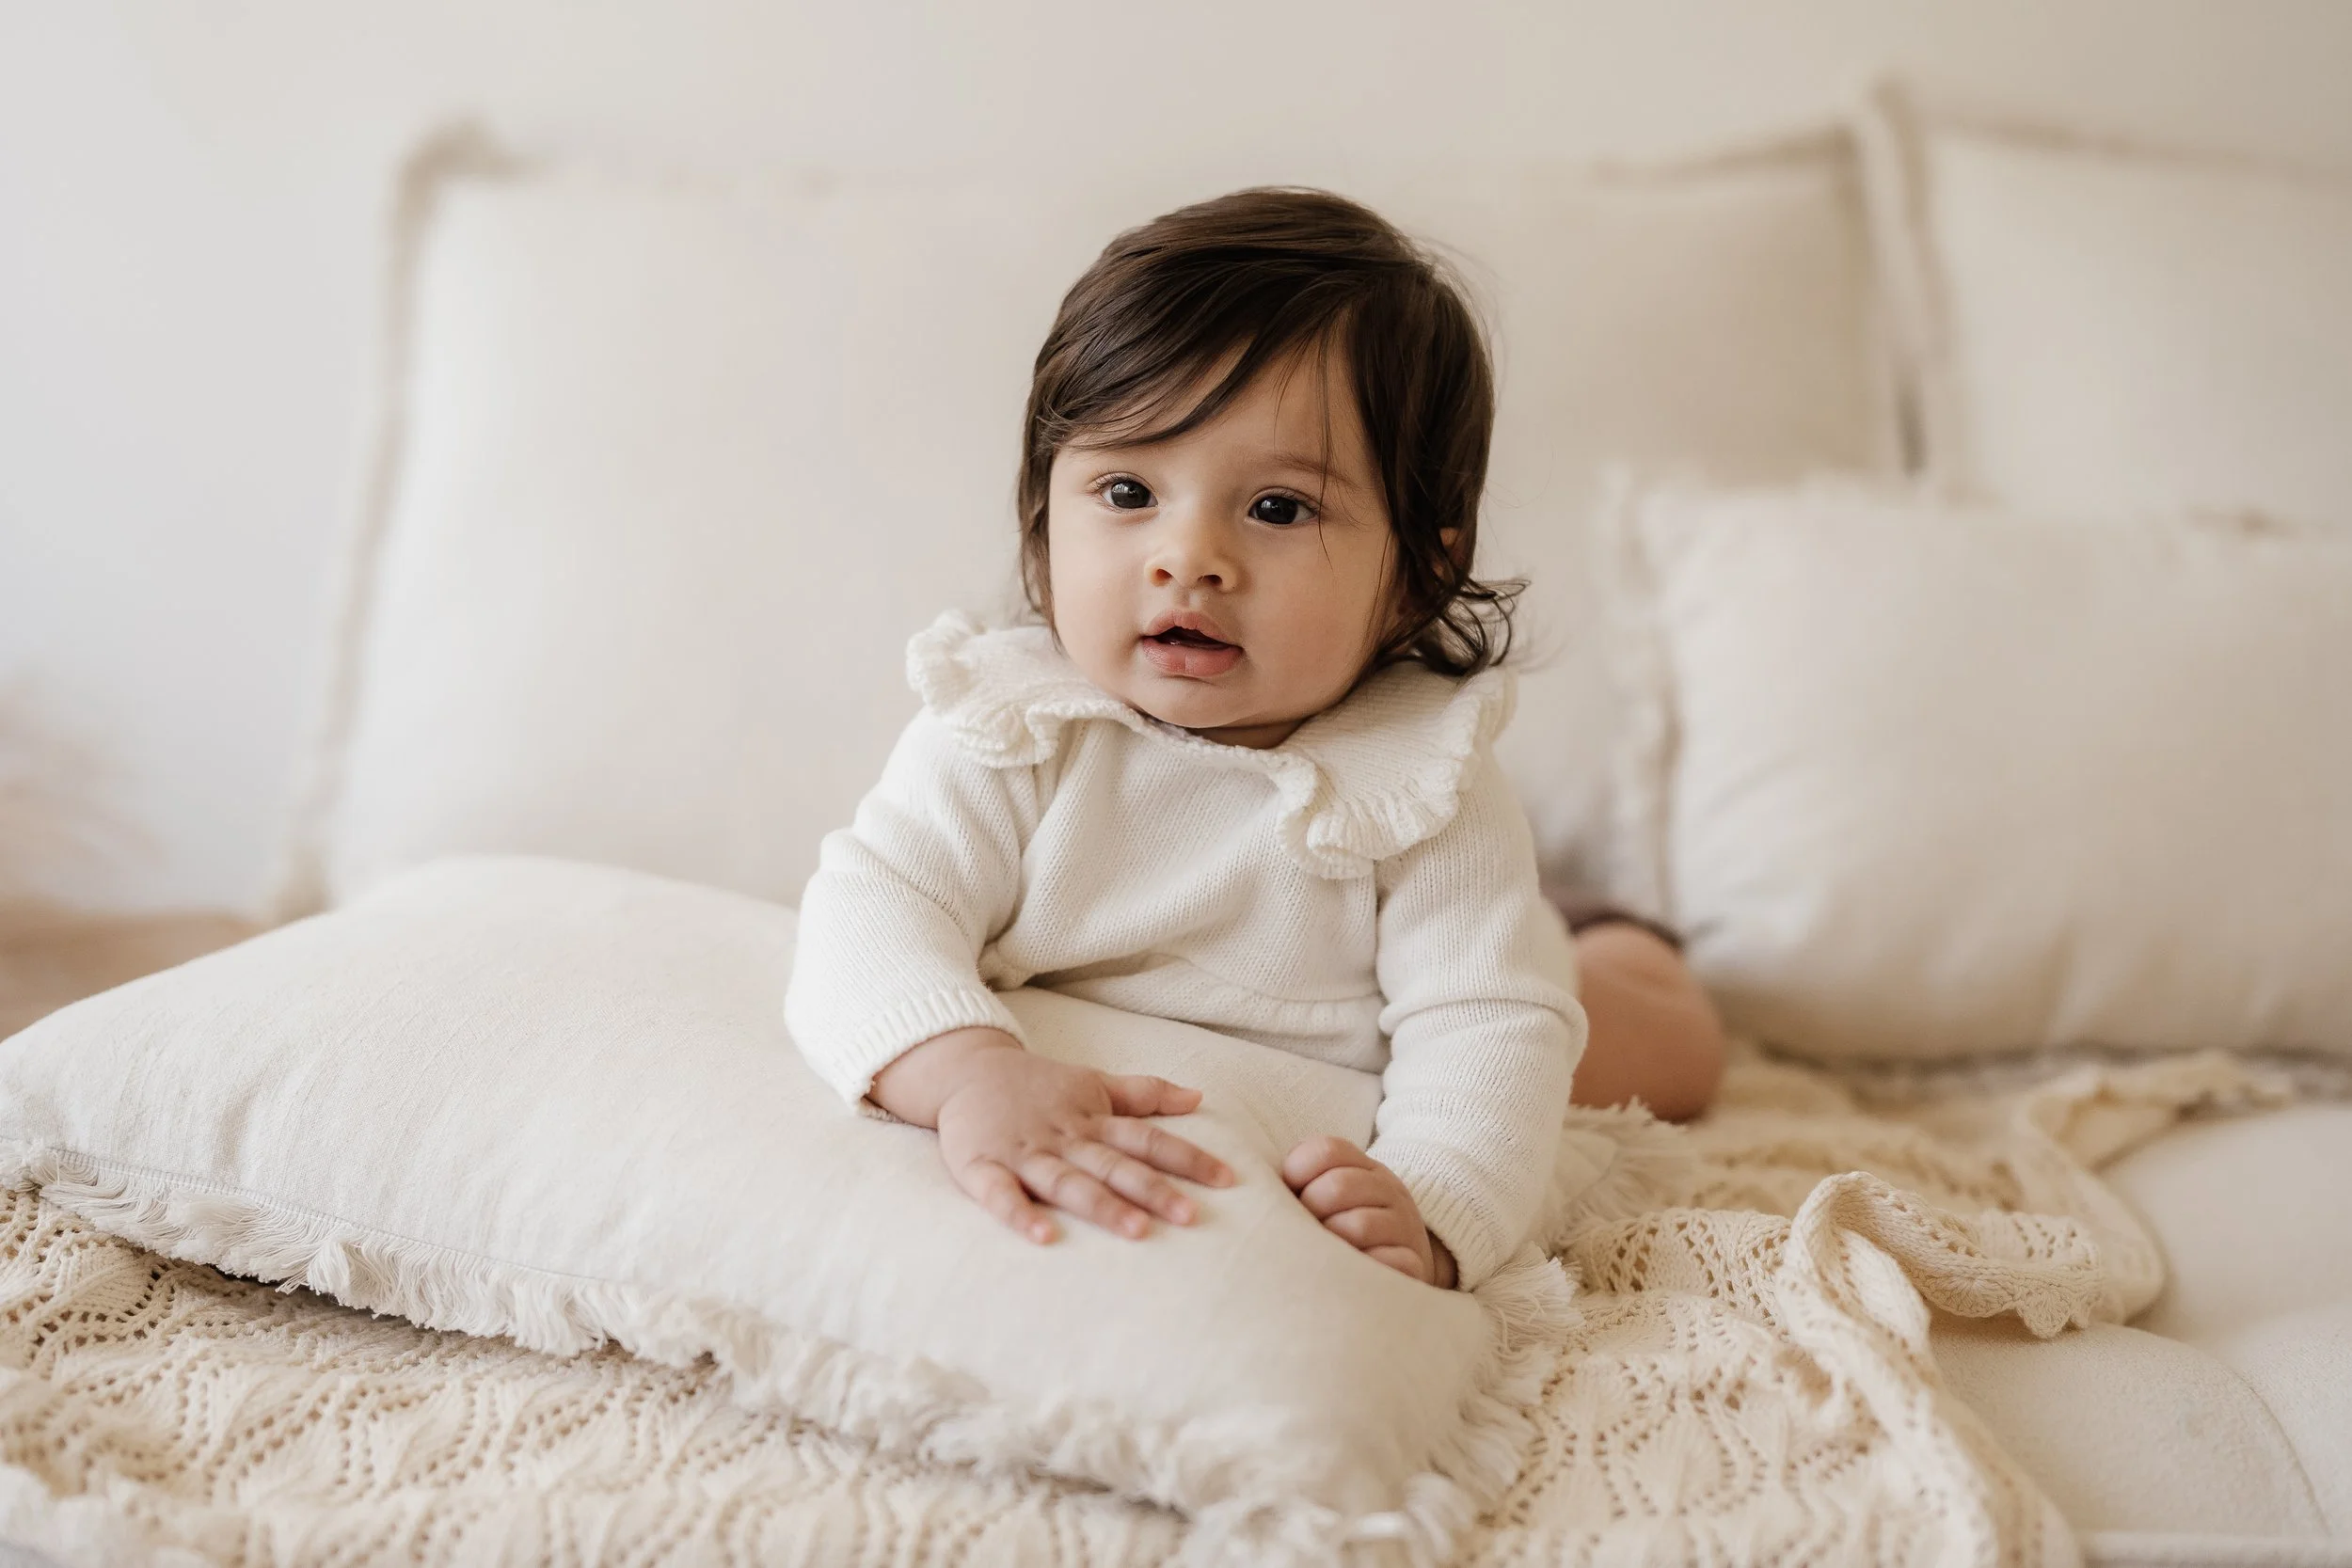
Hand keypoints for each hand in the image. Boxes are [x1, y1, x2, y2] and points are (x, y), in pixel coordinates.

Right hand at [870, 1027, 1234, 1244]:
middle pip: (1113, 1165)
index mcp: (1092, 1120)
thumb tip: (1199, 1096)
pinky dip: (1019, 1214)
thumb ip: (1144, 1094)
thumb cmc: (1038, 1086)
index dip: (1187, 1158)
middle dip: (1152, 1189)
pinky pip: (1000, 1194)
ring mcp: (1023, 1153)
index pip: (1148, 1140)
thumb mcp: (1094, 1083)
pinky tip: (1042, 1237)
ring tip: (1135, 1231)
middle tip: (1191, 1216)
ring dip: (1101, 1205)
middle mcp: (1064, 1138)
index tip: (1227, 1180)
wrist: (965, 1069)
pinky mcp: (981, 1167)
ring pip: (1067, 1182)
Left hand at [1281, 1136, 1456, 1287]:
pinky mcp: (1414, 1264)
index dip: (1298, 1170)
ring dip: (1332, 1243)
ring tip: (1323, 1255)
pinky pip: (1392, 1262)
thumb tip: (1244, 1181)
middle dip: (1311, 1209)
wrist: (1402, 1262)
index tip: (1291, 1192)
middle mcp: (1389, 1191)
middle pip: (1337, 1186)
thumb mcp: (1326, 1195)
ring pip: (1359, 1225)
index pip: (1327, 1150)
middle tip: (1304, 1231)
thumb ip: (1295, 1183)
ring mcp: (1404, 1226)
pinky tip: (1352, 1274)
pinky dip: (1367, 1267)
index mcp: (1364, 1168)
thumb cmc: (1343, 1228)